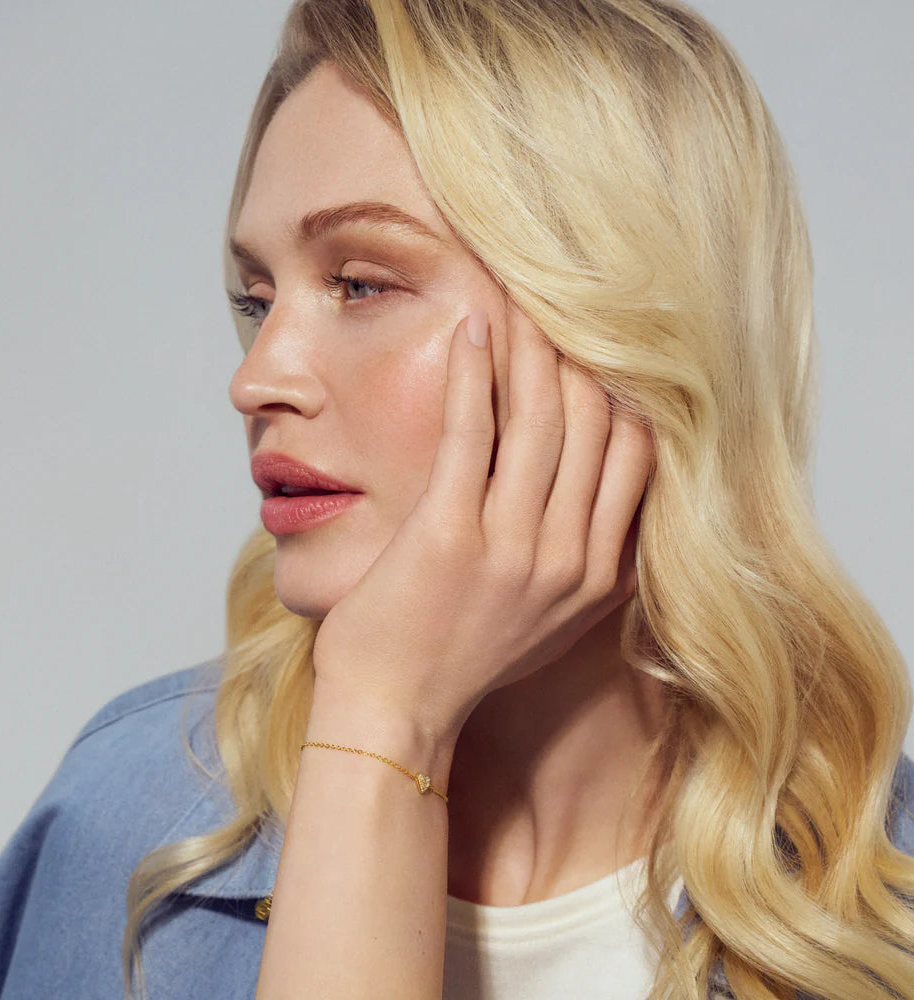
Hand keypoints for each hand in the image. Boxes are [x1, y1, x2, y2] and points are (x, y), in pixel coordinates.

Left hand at [311, 302, 653, 746]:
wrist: (393, 711)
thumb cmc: (459, 656)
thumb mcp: (547, 616)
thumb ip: (585, 559)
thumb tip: (603, 490)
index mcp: (597, 576)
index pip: (635, 455)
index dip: (619, 389)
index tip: (596, 344)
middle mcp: (567, 560)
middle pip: (593, 424)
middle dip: (576, 352)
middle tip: (554, 297)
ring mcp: (511, 549)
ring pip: (537, 418)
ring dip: (526, 347)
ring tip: (511, 294)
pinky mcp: (449, 536)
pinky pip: (469, 431)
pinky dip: (470, 371)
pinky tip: (468, 326)